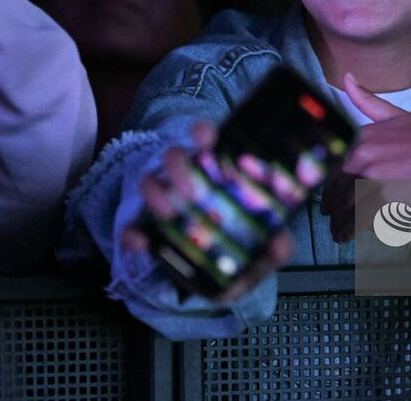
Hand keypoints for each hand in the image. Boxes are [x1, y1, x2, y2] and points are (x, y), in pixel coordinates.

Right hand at [120, 121, 294, 303]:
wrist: (212, 277)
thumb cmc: (240, 250)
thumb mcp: (262, 248)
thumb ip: (275, 247)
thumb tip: (279, 244)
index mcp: (217, 174)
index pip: (207, 140)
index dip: (203, 132)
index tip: (205, 137)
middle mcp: (188, 181)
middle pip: (175, 156)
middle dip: (178, 166)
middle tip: (189, 190)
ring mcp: (165, 203)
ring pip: (150, 182)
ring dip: (155, 193)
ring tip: (167, 213)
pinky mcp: (145, 229)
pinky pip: (131, 226)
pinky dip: (132, 233)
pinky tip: (140, 241)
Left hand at [325, 73, 410, 241]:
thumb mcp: (397, 115)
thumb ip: (368, 101)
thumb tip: (347, 78)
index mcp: (363, 136)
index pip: (332, 164)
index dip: (327, 183)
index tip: (326, 195)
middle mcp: (363, 154)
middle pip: (335, 187)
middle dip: (330, 205)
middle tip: (329, 216)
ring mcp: (374, 176)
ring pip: (345, 205)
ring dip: (338, 222)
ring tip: (338, 232)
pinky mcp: (386, 197)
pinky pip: (361, 218)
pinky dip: (351, 230)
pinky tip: (349, 237)